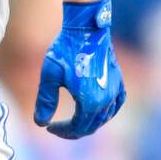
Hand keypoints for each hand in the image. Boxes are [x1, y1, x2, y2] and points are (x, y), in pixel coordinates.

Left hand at [33, 0, 125, 138]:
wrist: (86, 28)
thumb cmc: (66, 49)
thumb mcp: (50, 76)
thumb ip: (45, 101)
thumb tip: (41, 123)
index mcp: (89, 101)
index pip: (77, 128)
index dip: (62, 131)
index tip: (48, 126)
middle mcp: (106, 100)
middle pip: (90, 126)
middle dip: (73, 130)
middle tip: (57, 127)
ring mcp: (115, 90)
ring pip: (103, 118)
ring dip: (88, 122)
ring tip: (72, 120)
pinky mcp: (119, 81)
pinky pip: (116, 104)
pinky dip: (106, 112)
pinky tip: (96, 111)